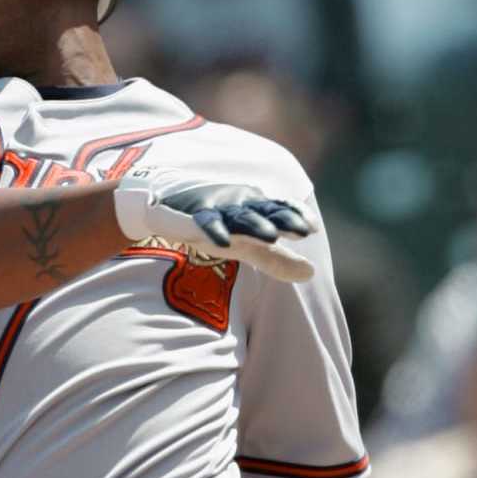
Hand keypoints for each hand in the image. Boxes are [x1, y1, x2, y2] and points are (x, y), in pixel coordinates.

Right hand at [113, 167, 313, 281]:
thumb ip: (277, 260)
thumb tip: (312, 273)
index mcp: (253, 209)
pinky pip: (204, 223)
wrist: (164, 204)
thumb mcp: (247, 245)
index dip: (294, 216)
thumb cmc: (214, 225)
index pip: (278, 209)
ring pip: (238, 216)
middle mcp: (237, 206)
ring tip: (271, 237)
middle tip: (301, 230)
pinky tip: (223, 241)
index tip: (311, 228)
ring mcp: (214, 209)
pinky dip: (214, 230)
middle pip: (263, 212)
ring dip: (254, 225)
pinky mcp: (191, 217)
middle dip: (282, 220)